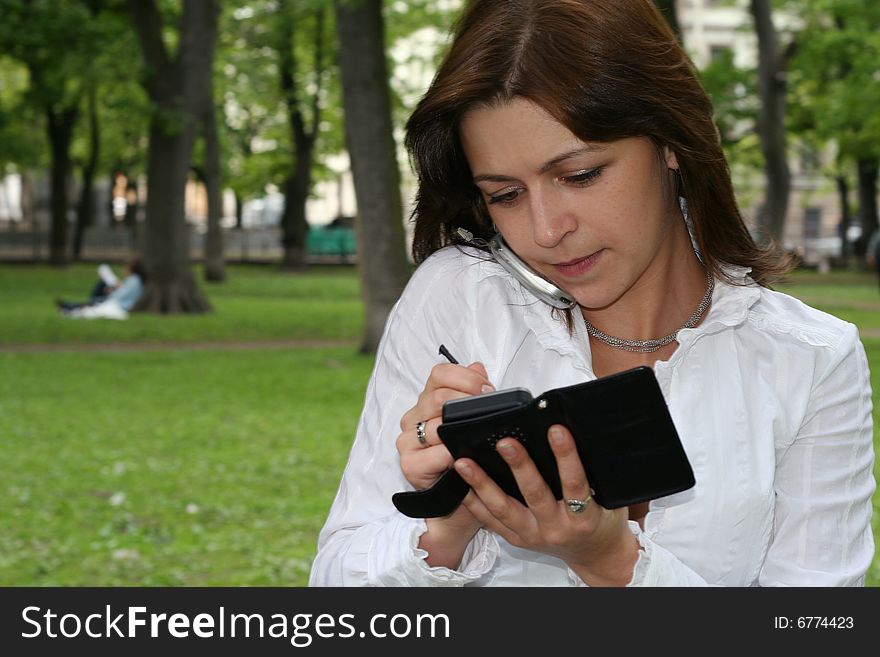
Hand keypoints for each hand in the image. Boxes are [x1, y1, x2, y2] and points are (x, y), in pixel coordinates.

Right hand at [397, 361, 493, 566]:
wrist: (460, 507)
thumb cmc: (469, 463)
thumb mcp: (475, 425)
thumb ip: (474, 393)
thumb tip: (478, 366)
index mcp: (427, 402)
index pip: (439, 374)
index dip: (464, 376)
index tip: (487, 388)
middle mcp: (413, 418)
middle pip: (435, 395)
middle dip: (467, 399)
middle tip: (489, 407)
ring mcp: (407, 442)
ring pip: (433, 423)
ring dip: (459, 427)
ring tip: (479, 433)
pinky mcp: (409, 465)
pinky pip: (432, 453)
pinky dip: (450, 453)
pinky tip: (463, 456)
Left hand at [454, 424, 639, 585]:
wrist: (596, 555)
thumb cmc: (603, 522)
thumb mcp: (609, 498)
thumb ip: (593, 472)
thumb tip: (576, 432)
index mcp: (584, 517)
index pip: (575, 483)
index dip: (566, 456)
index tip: (556, 430)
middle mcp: (556, 528)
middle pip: (534, 495)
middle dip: (519, 466)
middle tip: (505, 442)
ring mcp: (533, 535)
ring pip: (503, 509)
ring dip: (482, 483)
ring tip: (464, 462)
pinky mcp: (518, 539)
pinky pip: (492, 520)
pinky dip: (475, 501)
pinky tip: (461, 484)